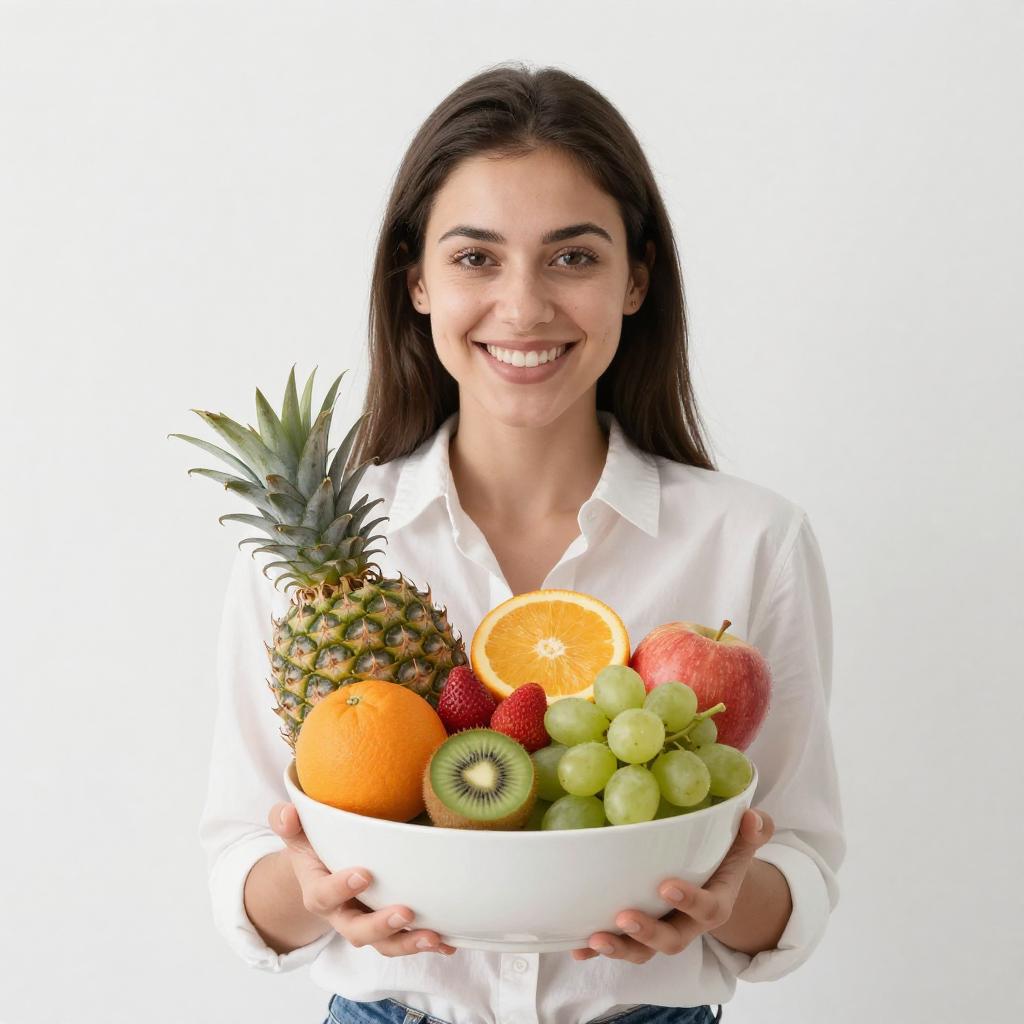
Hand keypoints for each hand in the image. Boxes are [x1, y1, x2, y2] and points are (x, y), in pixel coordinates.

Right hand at [270, 802, 456, 956]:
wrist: (323, 873)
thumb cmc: (314, 849)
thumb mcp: (298, 835)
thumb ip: (288, 824)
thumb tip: (287, 812)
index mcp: (318, 893)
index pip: (324, 896)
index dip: (342, 889)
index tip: (364, 873)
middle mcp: (343, 915)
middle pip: (357, 932)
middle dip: (380, 926)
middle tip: (404, 912)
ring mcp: (367, 924)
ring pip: (385, 944)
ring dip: (409, 942)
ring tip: (433, 935)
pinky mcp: (389, 927)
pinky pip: (407, 940)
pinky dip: (429, 943)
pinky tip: (449, 941)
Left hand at [571, 808, 774, 962]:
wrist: (714, 887)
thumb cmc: (724, 860)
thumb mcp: (741, 847)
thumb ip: (752, 833)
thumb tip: (752, 817)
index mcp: (714, 904)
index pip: (706, 908)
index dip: (688, 900)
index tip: (667, 885)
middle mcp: (686, 924)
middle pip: (671, 940)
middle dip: (647, 933)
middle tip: (624, 917)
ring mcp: (660, 931)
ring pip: (642, 951)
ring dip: (619, 948)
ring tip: (594, 939)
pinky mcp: (637, 934)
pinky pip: (619, 946)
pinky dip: (595, 950)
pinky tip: (576, 946)